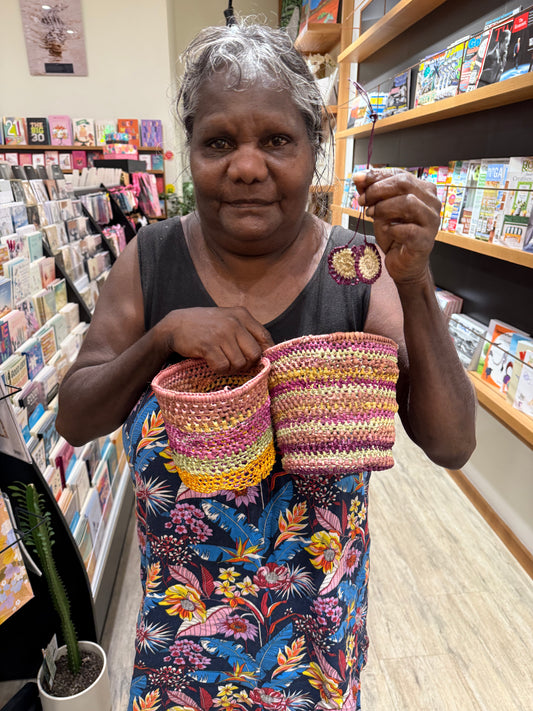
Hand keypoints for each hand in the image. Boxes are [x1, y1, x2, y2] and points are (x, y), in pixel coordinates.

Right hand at [161, 306, 273, 372]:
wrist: (175, 325)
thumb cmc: (205, 325)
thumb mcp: (228, 319)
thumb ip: (246, 331)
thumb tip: (266, 353)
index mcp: (242, 314)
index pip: (265, 337)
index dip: (265, 353)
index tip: (258, 361)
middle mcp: (234, 322)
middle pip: (255, 354)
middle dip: (247, 364)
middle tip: (236, 364)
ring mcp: (221, 333)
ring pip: (240, 363)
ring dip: (231, 369)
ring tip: (222, 362)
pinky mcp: (208, 345)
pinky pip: (223, 367)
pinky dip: (219, 370)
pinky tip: (212, 363)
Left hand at [354, 168, 440, 284]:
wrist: (402, 263)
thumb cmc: (394, 235)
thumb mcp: (379, 210)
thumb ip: (371, 194)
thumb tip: (358, 178)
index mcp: (422, 190)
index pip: (400, 174)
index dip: (377, 175)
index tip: (358, 179)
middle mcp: (431, 202)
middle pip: (405, 183)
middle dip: (378, 190)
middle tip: (362, 199)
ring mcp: (431, 221)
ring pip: (408, 202)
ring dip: (384, 207)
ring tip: (371, 214)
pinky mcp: (426, 240)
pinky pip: (408, 229)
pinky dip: (392, 229)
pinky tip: (387, 231)